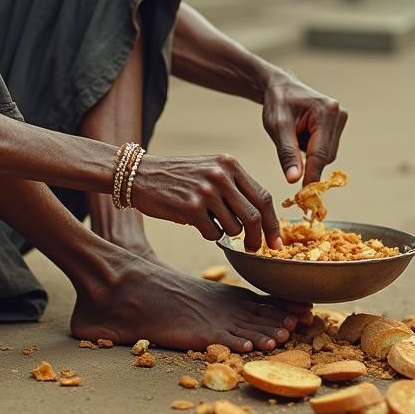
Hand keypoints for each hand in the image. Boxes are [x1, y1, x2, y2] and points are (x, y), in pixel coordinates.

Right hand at [130, 153, 282, 251]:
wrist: (139, 174)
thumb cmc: (177, 177)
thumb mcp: (209, 170)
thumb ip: (234, 187)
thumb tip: (259, 218)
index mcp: (229, 164)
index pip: (263, 197)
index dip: (272, 223)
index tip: (275, 240)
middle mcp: (221, 175)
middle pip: (254, 216)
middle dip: (256, 238)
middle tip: (253, 249)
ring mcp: (206, 191)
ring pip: (234, 228)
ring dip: (226, 233)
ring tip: (210, 222)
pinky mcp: (191, 208)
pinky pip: (213, 233)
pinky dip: (208, 234)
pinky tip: (195, 222)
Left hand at [260, 73, 347, 185]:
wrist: (281, 88)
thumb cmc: (278, 104)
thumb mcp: (277, 127)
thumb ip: (287, 154)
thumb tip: (295, 180)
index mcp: (326, 111)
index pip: (320, 153)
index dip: (312, 176)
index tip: (305, 196)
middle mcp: (339, 114)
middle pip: (326, 156)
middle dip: (308, 162)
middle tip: (288, 155)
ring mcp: (341, 119)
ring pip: (327, 155)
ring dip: (309, 155)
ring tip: (293, 136)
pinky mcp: (338, 126)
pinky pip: (326, 149)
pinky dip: (311, 149)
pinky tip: (301, 135)